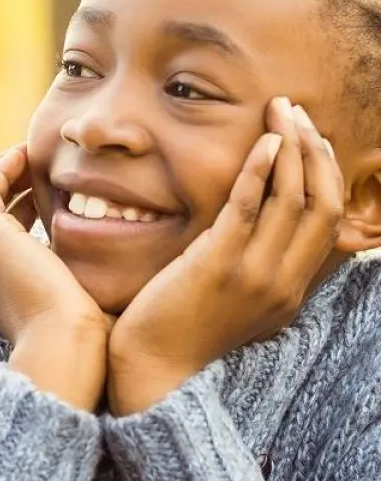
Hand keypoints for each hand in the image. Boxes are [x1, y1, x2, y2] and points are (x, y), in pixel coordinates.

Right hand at [0, 146, 110, 408]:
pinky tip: (27, 154)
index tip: (39, 197)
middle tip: (26, 165)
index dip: (12, 213)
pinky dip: (2, 169)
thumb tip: (115, 280)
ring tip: (26, 153)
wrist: (62, 348)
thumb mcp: (76, 307)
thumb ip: (80, 285)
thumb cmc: (82, 341)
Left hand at [107, 98, 343, 414]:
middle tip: (296, 112)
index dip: (325, 173)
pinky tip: (262, 140)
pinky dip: (262, 168)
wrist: (151, 370)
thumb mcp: (231, 302)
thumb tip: (254, 230)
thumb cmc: (179, 331)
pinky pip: (251, 206)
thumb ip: (251, 267)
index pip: (329, 221)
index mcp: (290, 291)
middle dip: (315, 149)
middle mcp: (283, 282)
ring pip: (294, 198)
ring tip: (281, 110)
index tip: (310, 139)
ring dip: (292, 146)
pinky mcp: (218, 265)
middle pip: (323, 202)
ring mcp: (255, 274)